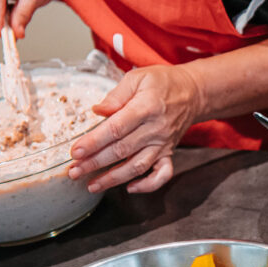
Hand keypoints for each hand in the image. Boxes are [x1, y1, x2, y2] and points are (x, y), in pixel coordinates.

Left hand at [68, 65, 204, 193]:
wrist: (194, 93)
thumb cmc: (163, 83)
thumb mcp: (138, 78)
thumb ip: (116, 95)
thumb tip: (97, 110)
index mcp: (146, 107)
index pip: (116, 128)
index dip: (94, 142)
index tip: (75, 151)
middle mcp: (156, 129)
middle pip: (122, 150)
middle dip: (95, 163)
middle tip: (74, 171)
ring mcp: (163, 143)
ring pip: (137, 166)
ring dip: (113, 179)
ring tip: (92, 186)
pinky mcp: (169, 152)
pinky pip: (163, 174)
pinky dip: (148, 185)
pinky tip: (130, 188)